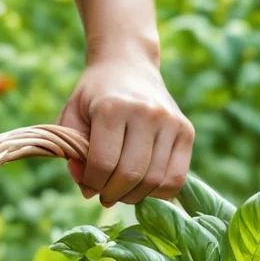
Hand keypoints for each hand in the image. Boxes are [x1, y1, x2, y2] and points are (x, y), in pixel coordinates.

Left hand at [59, 53, 193, 205]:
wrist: (128, 64)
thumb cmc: (96, 95)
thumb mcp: (73, 115)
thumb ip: (73, 151)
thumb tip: (86, 188)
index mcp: (113, 108)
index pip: (103, 163)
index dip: (92, 184)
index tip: (87, 187)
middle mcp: (146, 112)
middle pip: (130, 175)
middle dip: (112, 194)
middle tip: (104, 195)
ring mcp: (170, 121)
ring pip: (154, 180)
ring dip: (134, 196)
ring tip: (121, 192)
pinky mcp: (186, 130)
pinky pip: (177, 177)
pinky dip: (159, 192)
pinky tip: (143, 187)